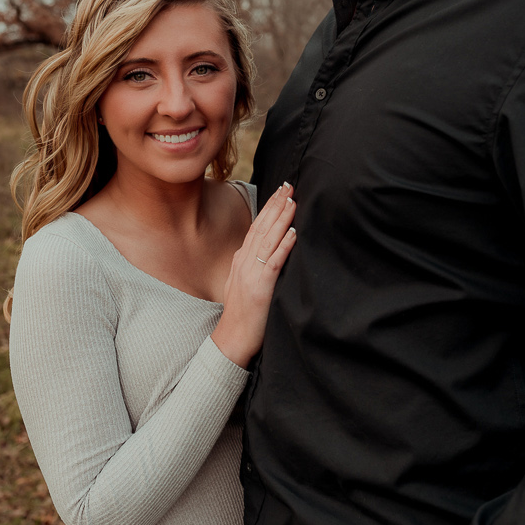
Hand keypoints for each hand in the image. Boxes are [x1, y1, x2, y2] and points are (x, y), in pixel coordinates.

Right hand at [211, 183, 296, 367]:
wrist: (231, 340)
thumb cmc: (243, 315)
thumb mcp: (244, 283)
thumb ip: (254, 266)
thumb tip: (268, 251)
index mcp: (241, 260)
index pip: (257, 227)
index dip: (269, 207)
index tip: (281, 191)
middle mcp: (244, 262)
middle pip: (262, 227)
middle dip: (276, 204)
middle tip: (289, 185)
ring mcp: (251, 273)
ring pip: (267, 239)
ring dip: (281, 219)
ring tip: (293, 200)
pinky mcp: (260, 287)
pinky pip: (273, 262)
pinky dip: (283, 245)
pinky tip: (293, 232)